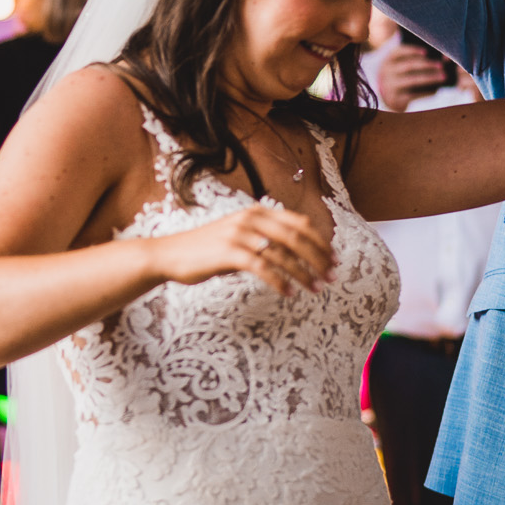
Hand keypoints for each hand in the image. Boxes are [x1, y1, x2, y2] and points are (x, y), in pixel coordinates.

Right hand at [148, 203, 334, 297]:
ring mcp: (239, 234)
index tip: (333, 259)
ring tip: (315, 288)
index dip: (320, 241)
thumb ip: (264, 236)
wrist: (171, 254)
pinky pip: (263, 268)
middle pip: (296, 237)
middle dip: (318, 258)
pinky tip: (289, 293)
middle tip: (331, 276)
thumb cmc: (208, 249)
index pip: (299, 222)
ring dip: (303, 273)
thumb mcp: (239, 235)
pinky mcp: (229, 253)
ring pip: (282, 254)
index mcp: (257, 212)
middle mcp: (250, 219)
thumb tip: (296, 250)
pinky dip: (279, 282)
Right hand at [375, 44, 453, 112]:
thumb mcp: (401, 65)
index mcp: (389, 60)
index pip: (399, 51)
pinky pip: (414, 94)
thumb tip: (441, 58)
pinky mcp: (395, 99)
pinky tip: (436, 90)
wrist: (389, 97)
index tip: (427, 52)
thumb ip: (415, 59)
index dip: (413, 50)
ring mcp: (390, 86)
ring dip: (430, 78)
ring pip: (413, 80)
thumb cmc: (401, 76)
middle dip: (427, 64)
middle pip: (409, 66)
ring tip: (443, 77)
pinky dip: (426, 92)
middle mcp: (386, 72)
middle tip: (441, 65)